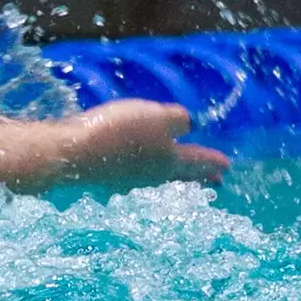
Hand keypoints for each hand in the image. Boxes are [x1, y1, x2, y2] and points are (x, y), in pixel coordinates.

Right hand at [62, 100, 229, 187]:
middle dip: (198, 177)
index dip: (213, 161)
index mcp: (169, 161)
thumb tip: (187, 125)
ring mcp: (127, 179)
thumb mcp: (157, 116)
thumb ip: (178, 120)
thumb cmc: (120, 133)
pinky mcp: (104, 176)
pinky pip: (129, 175)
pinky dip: (137, 173)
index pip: (198, 161)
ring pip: (155, 178)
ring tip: (176, 176)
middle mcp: (151, 175)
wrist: (73, 153)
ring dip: (168, 177)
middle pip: (180, 175)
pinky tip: (130, 173)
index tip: (227, 167)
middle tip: (215, 183)